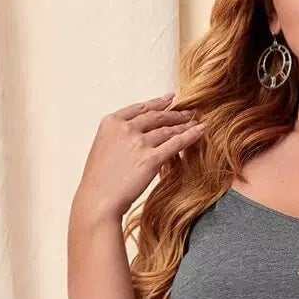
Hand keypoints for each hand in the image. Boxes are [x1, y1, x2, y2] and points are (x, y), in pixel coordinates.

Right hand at [72, 92, 205, 224]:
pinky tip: (200, 131)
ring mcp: (139, 142)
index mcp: (111, 122)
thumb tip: (132, 138)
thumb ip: (117, 138)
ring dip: (183, 125)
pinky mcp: (151, 159)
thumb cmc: (98, 181)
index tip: (169, 99)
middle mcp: (125, 128)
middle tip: (187, 112)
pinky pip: (176, 144)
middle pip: (155, 117)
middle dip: (174, 114)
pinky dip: (190, 136)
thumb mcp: (102, 149)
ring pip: (167, 129)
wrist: (97, 199)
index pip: (139, 108)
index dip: (157, 103)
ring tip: (194, 123)